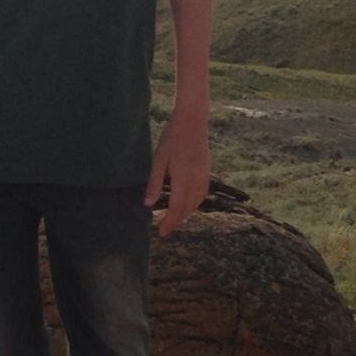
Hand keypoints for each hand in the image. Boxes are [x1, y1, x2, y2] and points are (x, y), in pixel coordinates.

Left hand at [144, 116, 209, 236]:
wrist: (192, 122)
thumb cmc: (171, 139)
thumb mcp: (158, 161)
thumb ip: (154, 183)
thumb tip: (148, 205)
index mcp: (182, 179)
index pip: (176, 208)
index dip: (169, 222)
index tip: (161, 232)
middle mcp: (196, 181)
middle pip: (187, 208)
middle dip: (176, 221)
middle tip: (165, 229)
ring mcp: (203, 176)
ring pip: (196, 203)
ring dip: (185, 213)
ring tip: (174, 219)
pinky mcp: (206, 171)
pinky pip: (203, 194)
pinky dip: (195, 203)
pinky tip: (188, 204)